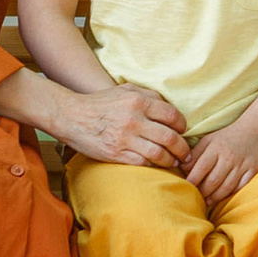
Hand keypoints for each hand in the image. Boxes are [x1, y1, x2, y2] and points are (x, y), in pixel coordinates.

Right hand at [56, 83, 190, 171]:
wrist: (72, 116)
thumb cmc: (101, 103)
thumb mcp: (125, 91)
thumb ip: (148, 96)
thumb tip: (169, 107)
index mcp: (138, 101)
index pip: (172, 115)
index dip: (182, 126)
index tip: (183, 132)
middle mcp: (134, 119)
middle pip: (169, 137)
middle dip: (182, 148)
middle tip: (186, 154)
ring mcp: (125, 138)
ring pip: (159, 153)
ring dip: (171, 160)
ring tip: (175, 162)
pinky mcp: (116, 153)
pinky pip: (143, 163)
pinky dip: (154, 166)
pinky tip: (157, 165)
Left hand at [185, 122, 257, 211]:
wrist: (255, 129)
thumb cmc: (227, 136)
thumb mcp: (209, 139)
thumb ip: (195, 153)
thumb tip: (182, 168)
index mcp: (216, 148)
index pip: (201, 168)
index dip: (192, 180)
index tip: (186, 188)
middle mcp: (229, 157)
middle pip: (213, 181)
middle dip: (203, 192)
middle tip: (196, 197)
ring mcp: (242, 165)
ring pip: (226, 187)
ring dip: (215, 197)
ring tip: (207, 202)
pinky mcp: (253, 170)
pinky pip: (241, 187)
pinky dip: (231, 194)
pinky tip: (223, 197)